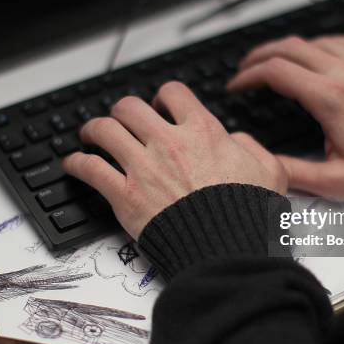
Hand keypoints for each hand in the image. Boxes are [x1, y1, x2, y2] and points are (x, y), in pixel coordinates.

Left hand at [63, 82, 286, 238]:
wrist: (226, 250)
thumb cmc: (248, 214)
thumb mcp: (270, 171)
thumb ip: (252, 146)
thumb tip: (235, 139)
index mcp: (202, 131)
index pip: (172, 93)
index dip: (163, 96)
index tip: (160, 106)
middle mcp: (168, 143)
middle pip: (130, 107)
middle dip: (123, 110)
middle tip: (122, 120)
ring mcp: (143, 167)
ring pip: (104, 130)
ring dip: (94, 129)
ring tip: (91, 134)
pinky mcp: (124, 195)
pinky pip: (89, 168)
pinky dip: (76, 163)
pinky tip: (73, 163)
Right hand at [227, 34, 343, 197]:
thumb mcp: (337, 181)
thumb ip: (295, 173)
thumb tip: (264, 166)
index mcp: (330, 99)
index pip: (276, 72)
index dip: (248, 76)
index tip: (236, 86)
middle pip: (289, 48)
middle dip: (259, 56)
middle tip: (244, 69)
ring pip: (312, 41)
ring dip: (285, 48)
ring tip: (270, 60)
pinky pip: (339, 41)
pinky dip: (316, 44)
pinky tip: (312, 53)